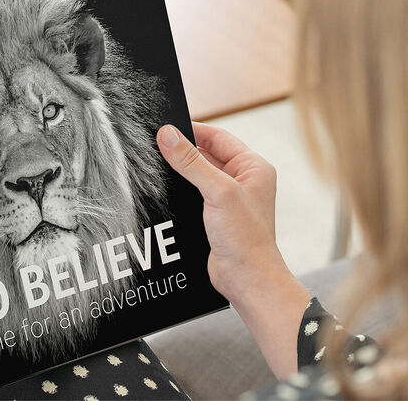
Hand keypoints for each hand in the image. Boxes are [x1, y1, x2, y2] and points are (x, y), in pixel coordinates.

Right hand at [157, 122, 309, 377]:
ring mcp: (229, 199)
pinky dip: (179, 190)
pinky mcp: (215, 216)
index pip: (218, 137)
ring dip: (179, 172)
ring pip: (198, 175)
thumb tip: (167, 135)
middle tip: (155, 146)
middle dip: (182, 151)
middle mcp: (243, 180)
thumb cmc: (245, 238)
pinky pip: (193, 194)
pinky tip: (163, 191)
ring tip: (155, 166)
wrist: (247, 279)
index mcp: (253, 167)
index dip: (192, 130)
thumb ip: (191, 162)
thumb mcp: (218, 192)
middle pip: (206, 154)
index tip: (165, 128)